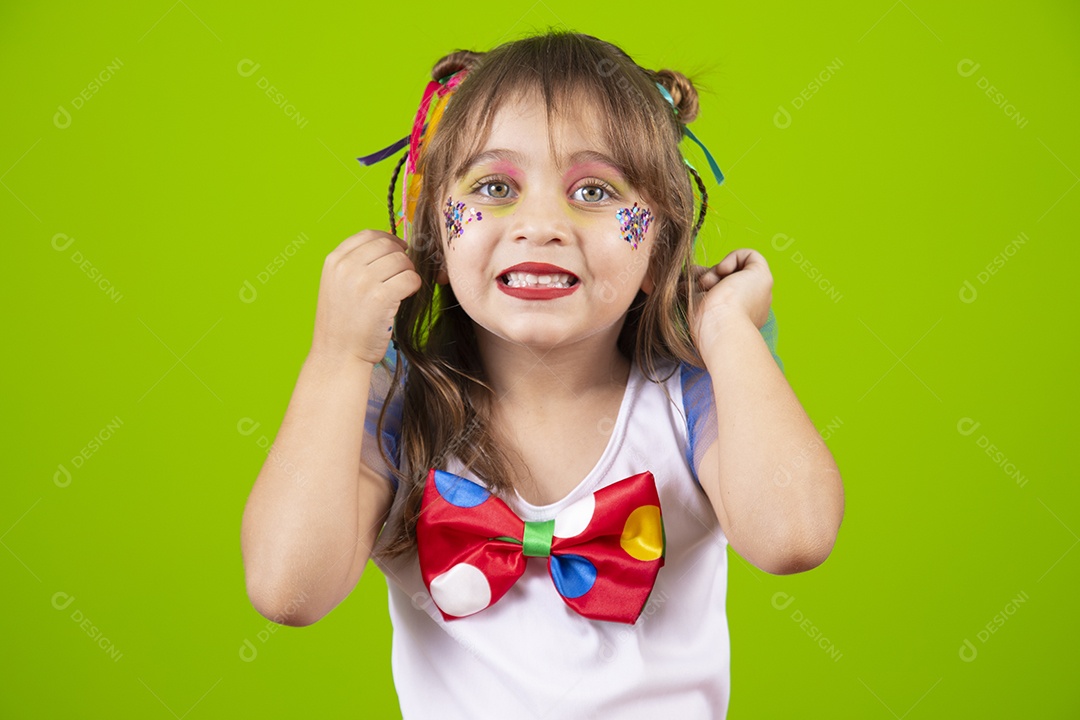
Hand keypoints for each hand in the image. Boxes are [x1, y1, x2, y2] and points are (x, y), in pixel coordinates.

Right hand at [310, 230, 422, 366]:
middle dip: (402, 257)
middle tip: (404, 273)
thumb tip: (391, 246)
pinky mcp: (381, 298)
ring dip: (409, 272)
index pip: (369, 234)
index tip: (398, 249)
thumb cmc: (343, 323)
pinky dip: (414, 286)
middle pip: (388, 245)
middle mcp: (346, 267)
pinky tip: (407, 296)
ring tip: (403, 288)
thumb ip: (356, 264)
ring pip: (402, 261)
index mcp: (334, 260)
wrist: (338, 354)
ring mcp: (363, 281)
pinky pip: (410, 279)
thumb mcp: (337, 285)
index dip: (389, 239)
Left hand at [691, 248, 772, 351]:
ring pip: (734, 270)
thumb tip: (691, 270)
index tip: (695, 288)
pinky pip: (750, 255)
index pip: (722, 293)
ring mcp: (760, 292)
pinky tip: (723, 270)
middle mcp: (752, 306)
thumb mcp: (694, 303)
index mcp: (737, 317)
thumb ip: (695, 287)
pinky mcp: (764, 277)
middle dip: (709, 277)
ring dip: (715, 272)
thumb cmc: (704, 323)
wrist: (719, 328)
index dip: (705, 283)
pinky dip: (733, 256)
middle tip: (700, 285)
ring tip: (707, 284)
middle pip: (727, 280)